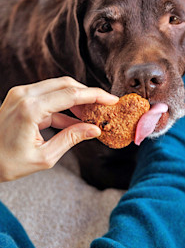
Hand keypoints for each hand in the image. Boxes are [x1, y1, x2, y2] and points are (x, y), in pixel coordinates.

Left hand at [0, 77, 118, 181]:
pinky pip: (47, 96)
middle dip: (88, 94)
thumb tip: (95, 129)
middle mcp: (25, 95)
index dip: (96, 96)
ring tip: (91, 115)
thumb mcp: (44, 157)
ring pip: (58, 87)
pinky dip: (63, 105)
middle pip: (66, 84)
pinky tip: (74, 120)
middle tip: (104, 107)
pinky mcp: (19, 97)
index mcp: (31, 109)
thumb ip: (71, 139)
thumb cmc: (8, 163)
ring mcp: (20, 94)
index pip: (72, 94)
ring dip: (76, 99)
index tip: (112, 100)